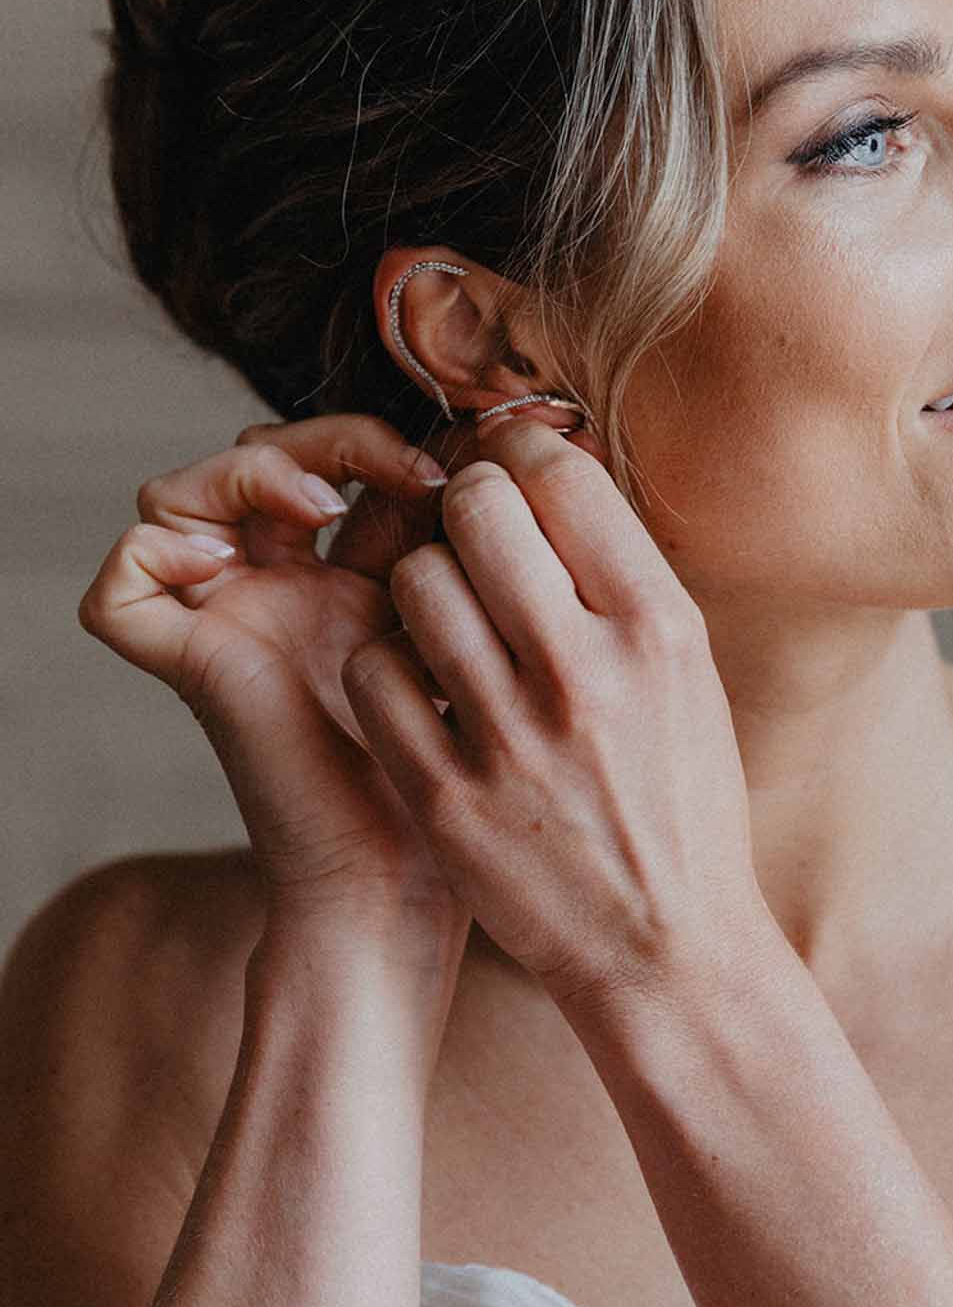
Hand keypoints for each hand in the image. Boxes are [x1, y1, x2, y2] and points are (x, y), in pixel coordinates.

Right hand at [77, 414, 467, 952]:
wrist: (411, 866)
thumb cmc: (458, 759)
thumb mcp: (462, 620)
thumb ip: (449, 542)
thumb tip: (478, 450)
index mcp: (341, 573)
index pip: (326, 458)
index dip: (375, 440)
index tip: (452, 473)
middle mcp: (274, 588)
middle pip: (252, 457)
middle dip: (323, 439)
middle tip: (398, 474)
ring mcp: (224, 622)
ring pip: (177, 495)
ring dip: (246, 474)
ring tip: (319, 512)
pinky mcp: (185, 664)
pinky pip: (120, 584)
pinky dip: (158, 550)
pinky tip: (227, 563)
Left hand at [338, 415, 766, 1011]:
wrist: (667, 950)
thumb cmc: (681, 799)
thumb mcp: (690, 675)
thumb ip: (623, 578)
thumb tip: (552, 470)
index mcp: (657, 629)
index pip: (559, 475)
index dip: (520, 451)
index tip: (510, 466)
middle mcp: (583, 671)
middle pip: (475, 509)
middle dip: (463, 504)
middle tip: (468, 532)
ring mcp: (507, 736)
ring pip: (413, 582)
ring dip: (421, 581)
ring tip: (444, 612)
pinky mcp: (444, 795)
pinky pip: (375, 672)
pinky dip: (388, 663)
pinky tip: (420, 682)